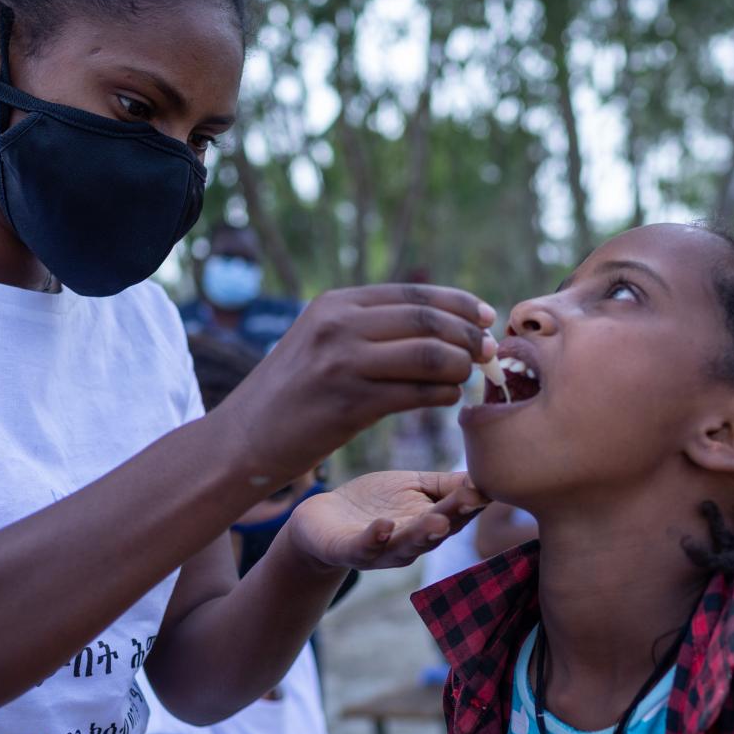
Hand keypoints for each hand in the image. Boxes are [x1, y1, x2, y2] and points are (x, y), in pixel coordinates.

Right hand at [213, 285, 495, 485]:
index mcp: (335, 303)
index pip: (414, 294)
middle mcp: (338, 325)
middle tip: (489, 351)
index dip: (459, 304)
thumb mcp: (321, 340)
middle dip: (468, 334)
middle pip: (427, 320)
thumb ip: (368, 326)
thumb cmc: (292, 393)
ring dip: (460, 366)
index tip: (487, 317)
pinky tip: (449, 399)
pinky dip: (443, 394)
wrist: (244, 439)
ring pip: (428, 354)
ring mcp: (342, 363)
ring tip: (468, 376)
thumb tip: (437, 322)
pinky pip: (416, 393)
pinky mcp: (349, 403)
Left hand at [285, 471, 487, 570]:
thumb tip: (484, 474)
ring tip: (438, 520)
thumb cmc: (375, 503)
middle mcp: (410, 543)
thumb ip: (445, 485)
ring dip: (422, 534)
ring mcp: (380, 550)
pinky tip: (384, 525)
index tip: (490, 485)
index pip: (456, 513)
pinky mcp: (349, 550)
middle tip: (472, 499)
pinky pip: (364, 547)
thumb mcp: (413, 487)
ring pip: (405, 545)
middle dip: (454, 516)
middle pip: (436, 531)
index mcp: (428, 525)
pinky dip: (375, 537)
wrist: (322, 519)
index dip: (473, 501)